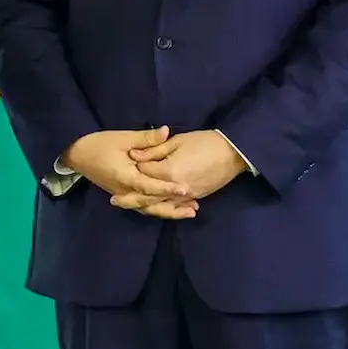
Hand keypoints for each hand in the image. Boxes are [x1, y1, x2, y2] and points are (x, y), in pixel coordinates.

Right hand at [62, 126, 196, 219]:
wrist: (77, 153)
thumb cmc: (99, 144)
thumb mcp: (122, 138)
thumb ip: (146, 138)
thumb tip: (166, 131)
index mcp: (125, 177)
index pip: (150, 186)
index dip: (168, 188)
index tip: (185, 189)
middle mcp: (125, 191)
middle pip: (151, 204)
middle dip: (173, 207)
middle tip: (194, 208)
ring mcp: (124, 195)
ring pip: (148, 209)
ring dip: (168, 211)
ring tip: (188, 212)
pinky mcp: (123, 195)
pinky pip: (142, 206)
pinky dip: (157, 208)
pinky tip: (171, 209)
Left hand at [110, 129, 247, 212]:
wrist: (234, 152)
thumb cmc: (204, 142)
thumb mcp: (177, 141)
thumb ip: (153, 149)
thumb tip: (134, 156)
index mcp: (169, 171)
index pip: (145, 173)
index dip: (134, 169)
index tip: (120, 168)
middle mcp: (176, 188)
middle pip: (149, 196)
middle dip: (131, 198)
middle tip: (114, 200)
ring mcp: (187, 195)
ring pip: (161, 204)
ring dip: (145, 206)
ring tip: (129, 206)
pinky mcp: (195, 196)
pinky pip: (175, 205)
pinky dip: (163, 207)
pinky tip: (154, 207)